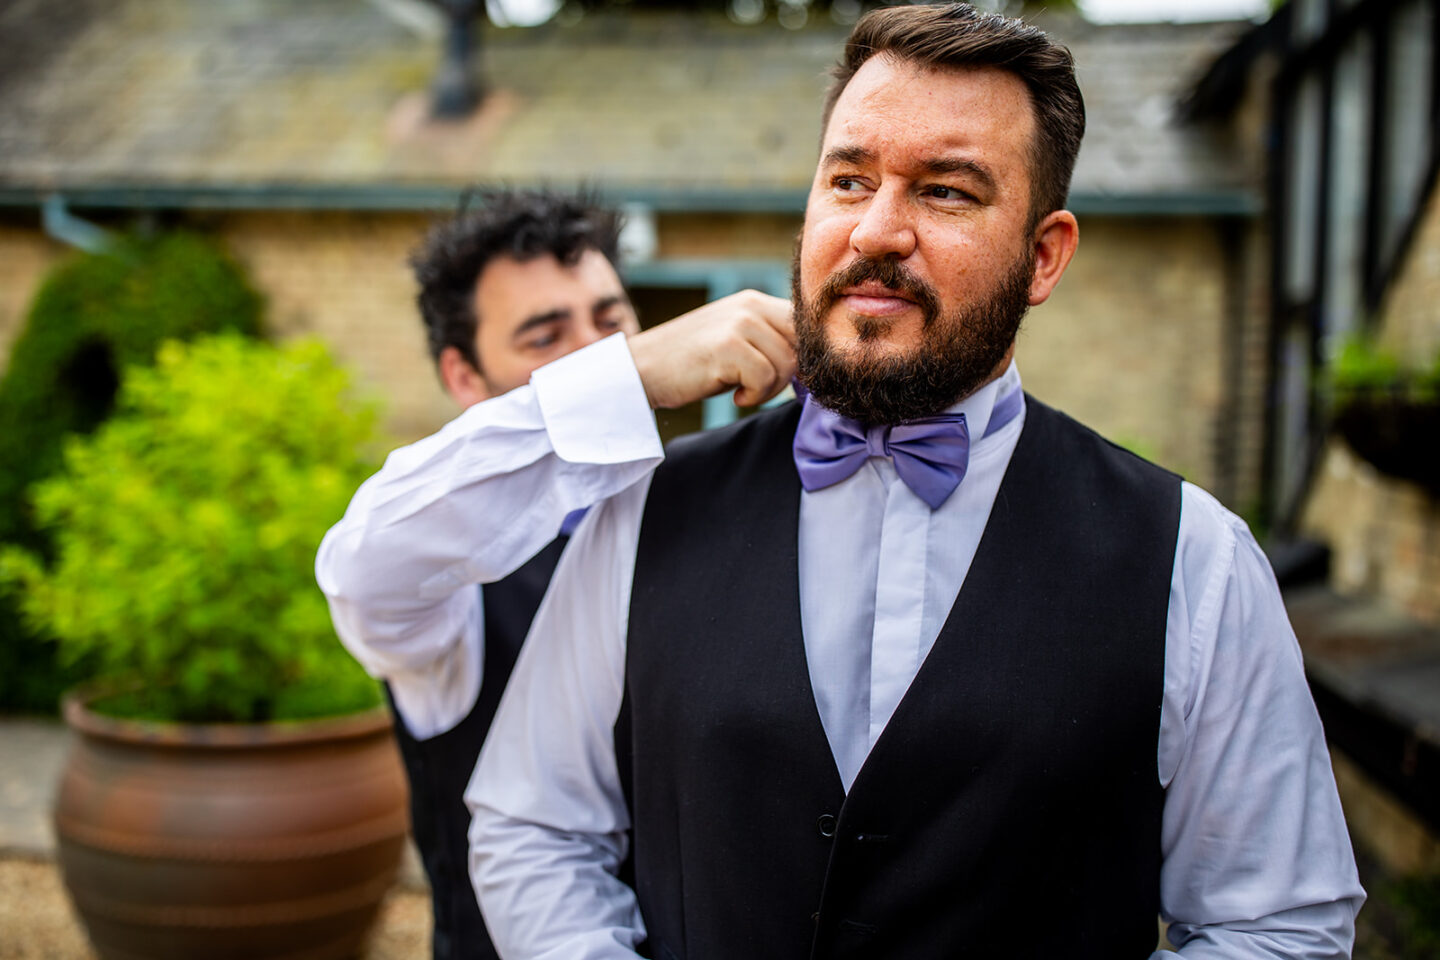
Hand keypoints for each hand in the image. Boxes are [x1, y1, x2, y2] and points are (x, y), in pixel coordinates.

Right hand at [627, 290, 794, 408]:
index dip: (802, 358)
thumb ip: (769, 341)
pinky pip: (766, 379)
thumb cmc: (691, 364)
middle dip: (787, 376)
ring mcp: (739, 324)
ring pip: (786, 365)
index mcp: (754, 301)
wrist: (642, 370)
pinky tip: (733, 394)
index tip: (784, 379)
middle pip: (802, 347)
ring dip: (769, 389)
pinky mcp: (728, 347)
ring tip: (742, 390)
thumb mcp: (735, 341)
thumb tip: (813, 363)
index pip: (804, 327)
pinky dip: (754, 396)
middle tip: (758, 387)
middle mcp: (750, 306)